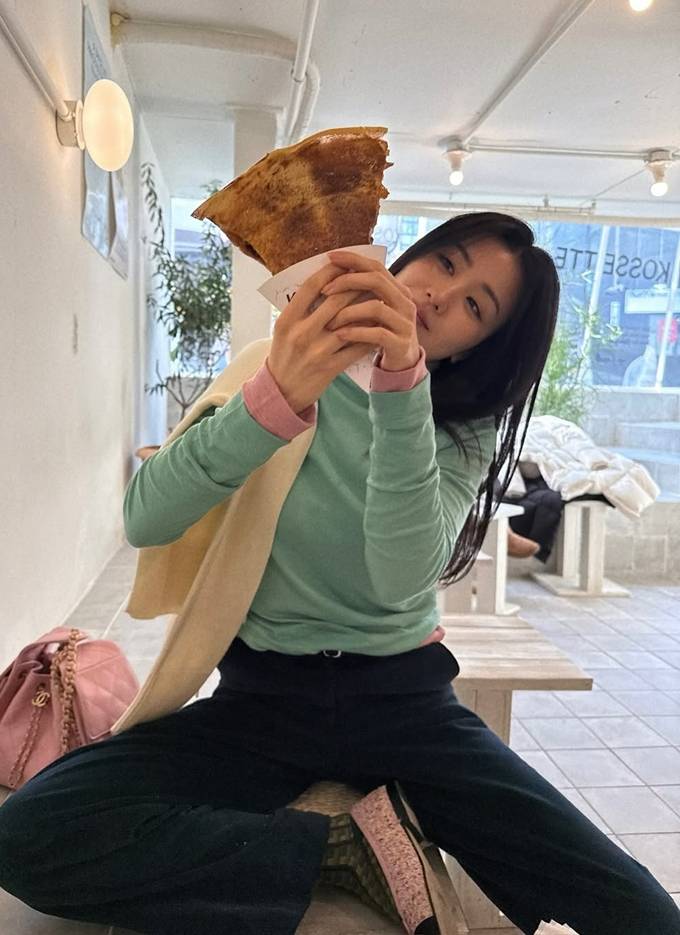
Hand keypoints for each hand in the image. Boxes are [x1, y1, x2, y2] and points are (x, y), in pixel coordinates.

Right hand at [267, 262, 383, 414]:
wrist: (281, 392)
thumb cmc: (284, 354)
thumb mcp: (284, 329)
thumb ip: (301, 308)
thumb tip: (326, 281)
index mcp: (287, 320)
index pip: (312, 286)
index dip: (331, 272)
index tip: (344, 265)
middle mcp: (301, 334)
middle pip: (336, 300)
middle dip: (355, 286)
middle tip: (368, 278)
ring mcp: (317, 351)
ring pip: (350, 322)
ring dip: (367, 308)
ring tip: (377, 298)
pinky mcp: (330, 367)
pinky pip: (356, 346)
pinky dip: (369, 334)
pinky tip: (377, 326)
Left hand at [320, 250, 420, 370]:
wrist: (402, 364)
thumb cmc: (380, 334)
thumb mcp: (373, 310)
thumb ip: (362, 293)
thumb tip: (330, 273)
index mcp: (398, 290)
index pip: (376, 266)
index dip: (353, 259)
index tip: (330, 257)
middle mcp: (405, 303)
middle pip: (377, 281)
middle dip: (348, 281)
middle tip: (325, 290)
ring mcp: (405, 324)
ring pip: (375, 308)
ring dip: (348, 312)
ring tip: (328, 321)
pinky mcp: (400, 344)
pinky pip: (377, 333)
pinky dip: (356, 332)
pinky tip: (339, 335)